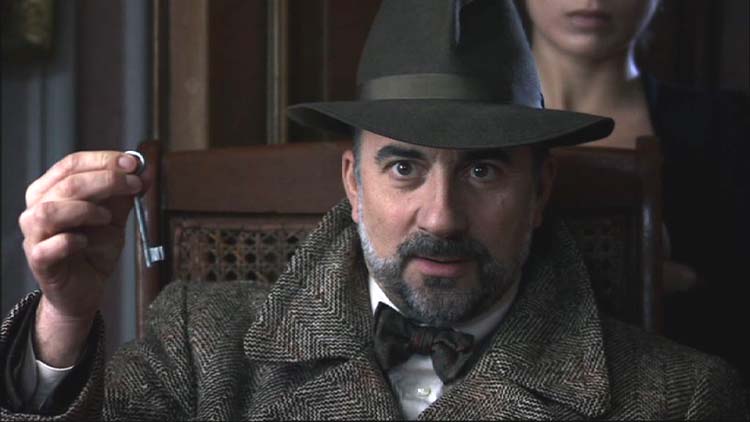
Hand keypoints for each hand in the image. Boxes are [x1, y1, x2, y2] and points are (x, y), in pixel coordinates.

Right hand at [18, 151, 147, 365]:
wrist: (85, 289)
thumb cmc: (93, 249)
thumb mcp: (114, 217)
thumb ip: (125, 195)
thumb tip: (144, 170)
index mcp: (51, 191)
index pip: (71, 164)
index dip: (103, 160)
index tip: (133, 163)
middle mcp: (37, 209)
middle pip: (67, 183)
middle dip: (106, 180)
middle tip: (134, 185)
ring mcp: (34, 236)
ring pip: (50, 211)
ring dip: (85, 209)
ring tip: (106, 218)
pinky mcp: (39, 262)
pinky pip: (49, 246)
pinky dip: (71, 241)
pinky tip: (86, 242)